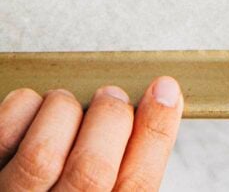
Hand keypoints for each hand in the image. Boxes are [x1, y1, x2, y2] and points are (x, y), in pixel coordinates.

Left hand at [0, 77, 182, 190]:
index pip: (138, 187)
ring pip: (43, 152)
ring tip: (67, 109)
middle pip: (91, 169)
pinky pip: (5, 132)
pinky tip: (34, 112)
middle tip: (110, 99)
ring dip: (63, 109)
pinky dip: (25, 105)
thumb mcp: (105, 190)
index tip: (165, 93)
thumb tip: (159, 103)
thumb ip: (126, 164)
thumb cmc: (66, 191)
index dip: (156, 133)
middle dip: (109, 115)